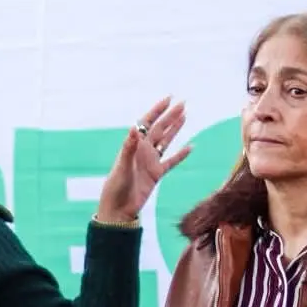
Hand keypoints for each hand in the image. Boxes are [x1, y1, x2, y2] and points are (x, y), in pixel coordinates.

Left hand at [97, 97, 190, 223]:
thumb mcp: (123, 166)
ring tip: (185, 116)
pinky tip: (190, 147)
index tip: (168, 98)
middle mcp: (143, 151)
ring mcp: (151, 161)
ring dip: (175, 129)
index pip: (147, 123)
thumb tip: (134, 128)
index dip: (157, 110)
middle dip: (170, 116)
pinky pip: (171, 161)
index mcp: (134, 146)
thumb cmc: (116, 186)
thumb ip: (129, 148)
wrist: (119, 208)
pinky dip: (181, 155)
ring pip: (166, 141)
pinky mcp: (157, 174)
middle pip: (159, 129)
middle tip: (183, 103)